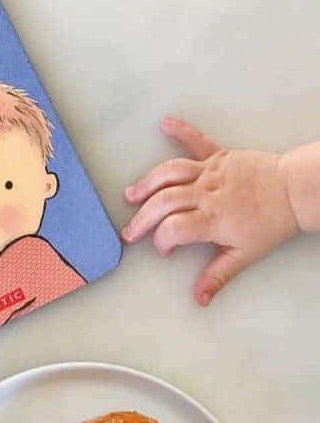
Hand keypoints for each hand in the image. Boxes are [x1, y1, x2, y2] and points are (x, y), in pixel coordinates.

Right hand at [123, 118, 298, 305]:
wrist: (292, 191)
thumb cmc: (270, 222)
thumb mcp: (244, 255)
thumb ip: (217, 276)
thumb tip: (200, 298)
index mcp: (212, 219)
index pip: (173, 229)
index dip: (161, 241)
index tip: (164, 251)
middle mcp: (206, 193)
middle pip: (163, 202)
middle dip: (142, 219)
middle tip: (129, 231)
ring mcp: (211, 172)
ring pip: (169, 173)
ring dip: (147, 183)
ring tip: (131, 195)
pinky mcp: (219, 156)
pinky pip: (196, 141)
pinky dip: (181, 131)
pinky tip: (165, 124)